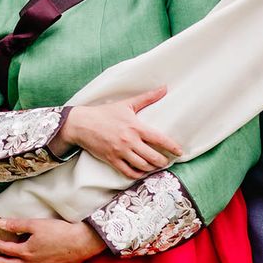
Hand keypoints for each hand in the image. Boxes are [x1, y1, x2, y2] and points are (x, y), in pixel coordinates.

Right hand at [53, 87, 182, 178]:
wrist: (82, 124)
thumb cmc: (105, 113)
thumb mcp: (127, 104)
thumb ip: (147, 98)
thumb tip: (164, 88)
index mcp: (135, 127)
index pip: (159, 139)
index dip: (172, 147)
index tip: (179, 152)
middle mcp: (130, 141)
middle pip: (153, 157)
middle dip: (163, 161)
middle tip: (168, 161)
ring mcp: (120, 152)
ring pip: (142, 167)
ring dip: (152, 169)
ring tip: (157, 166)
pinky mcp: (112, 160)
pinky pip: (128, 173)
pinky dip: (138, 175)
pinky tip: (142, 172)